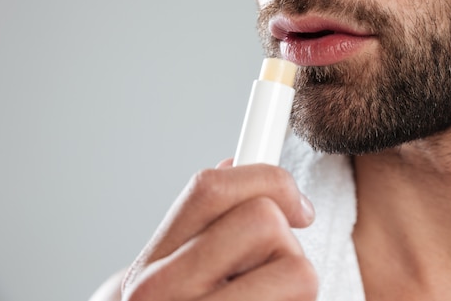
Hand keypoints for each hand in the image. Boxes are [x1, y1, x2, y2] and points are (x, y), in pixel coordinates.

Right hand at [121, 159, 317, 300]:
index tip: (295, 203)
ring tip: (269, 299)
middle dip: (282, 241)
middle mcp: (167, 297)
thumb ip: (203, 218)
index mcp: (152, 267)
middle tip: (270, 268)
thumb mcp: (177, 267)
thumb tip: (234, 163)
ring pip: (299, 269)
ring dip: (295, 281)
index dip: (267, 179)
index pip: (211, 188)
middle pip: (265, 222)